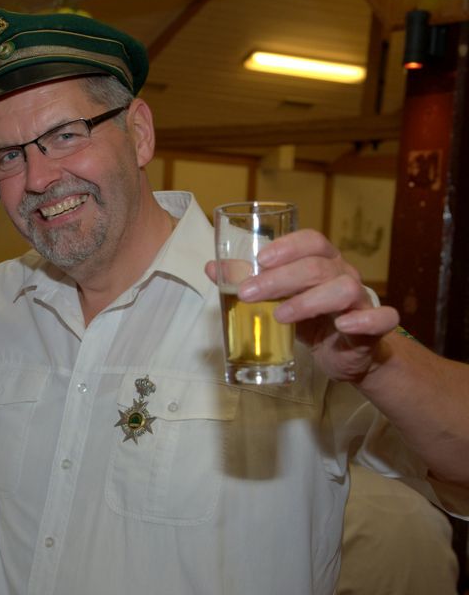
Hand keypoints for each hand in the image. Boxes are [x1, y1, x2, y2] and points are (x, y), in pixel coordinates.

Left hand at [205, 229, 398, 382]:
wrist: (344, 354)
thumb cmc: (309, 318)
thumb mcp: (277, 299)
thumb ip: (248, 281)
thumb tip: (211, 267)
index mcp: (322, 262)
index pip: (312, 240)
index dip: (288, 246)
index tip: (260, 260)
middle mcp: (343, 274)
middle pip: (319, 266)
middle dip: (281, 278)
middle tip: (247, 293)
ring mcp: (361, 300)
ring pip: (345, 288)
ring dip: (310, 299)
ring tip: (281, 316)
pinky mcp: (374, 328)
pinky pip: (383, 318)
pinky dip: (365, 319)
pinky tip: (343, 325)